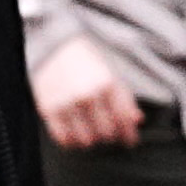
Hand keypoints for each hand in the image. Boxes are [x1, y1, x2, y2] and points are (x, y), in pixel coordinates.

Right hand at [33, 34, 144, 150]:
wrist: (53, 44)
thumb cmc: (85, 57)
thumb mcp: (110, 71)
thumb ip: (125, 98)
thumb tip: (137, 120)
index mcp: (107, 84)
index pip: (124, 121)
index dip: (129, 135)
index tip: (129, 140)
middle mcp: (87, 96)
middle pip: (106, 134)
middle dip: (110, 136)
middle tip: (108, 132)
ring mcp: (67, 104)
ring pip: (86, 141)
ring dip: (91, 139)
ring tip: (90, 132)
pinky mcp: (48, 109)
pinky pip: (63, 138)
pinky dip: (71, 140)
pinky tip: (74, 133)